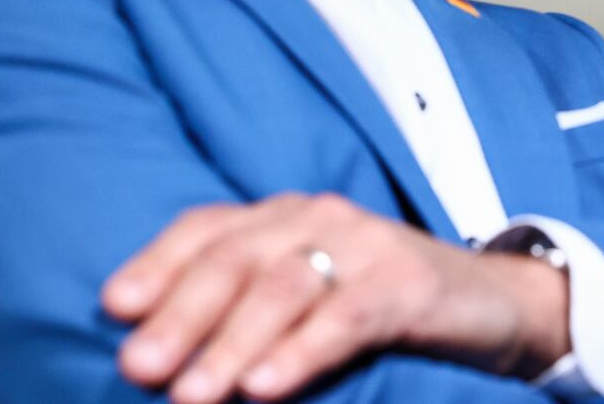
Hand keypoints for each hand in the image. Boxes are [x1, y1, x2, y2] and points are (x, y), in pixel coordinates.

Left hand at [101, 193, 568, 403]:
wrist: (490, 302)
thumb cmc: (377, 306)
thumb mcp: (307, 294)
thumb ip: (244, 305)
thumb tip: (155, 352)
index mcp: (285, 217)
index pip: (208, 227)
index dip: (158, 263)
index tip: (114, 308)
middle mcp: (320, 218)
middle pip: (236, 258)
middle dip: (181, 315)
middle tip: (137, 367)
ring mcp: (366, 245)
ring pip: (283, 287)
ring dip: (230, 345)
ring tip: (190, 396)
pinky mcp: (408, 284)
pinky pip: (345, 316)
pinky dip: (300, 351)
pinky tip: (264, 387)